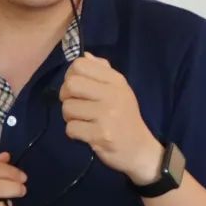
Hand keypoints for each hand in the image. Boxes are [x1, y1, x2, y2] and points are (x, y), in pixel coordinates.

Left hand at [59, 53, 163, 183]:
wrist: (139, 150)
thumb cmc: (125, 118)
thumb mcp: (119, 90)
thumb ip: (102, 72)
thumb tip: (85, 55)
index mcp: (116, 80)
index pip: (80, 65)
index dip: (71, 75)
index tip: (77, 89)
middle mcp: (112, 94)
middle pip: (70, 84)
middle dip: (65, 97)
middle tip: (74, 106)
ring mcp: (106, 115)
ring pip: (67, 108)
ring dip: (69, 117)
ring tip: (82, 121)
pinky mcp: (100, 135)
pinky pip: (71, 128)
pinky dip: (73, 133)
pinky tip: (85, 134)